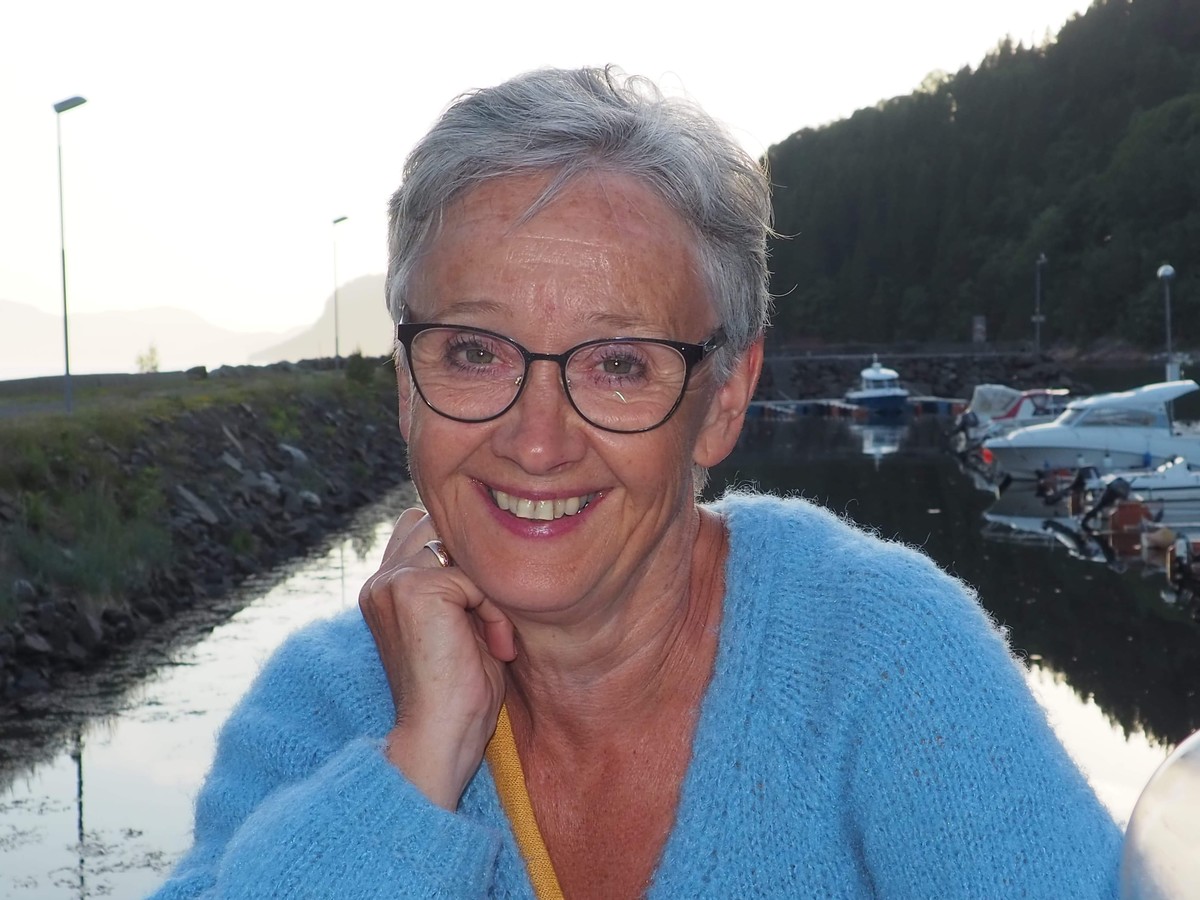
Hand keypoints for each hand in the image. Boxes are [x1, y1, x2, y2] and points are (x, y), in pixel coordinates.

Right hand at [359, 508, 515, 809]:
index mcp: (385, 588)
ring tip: (492, 637)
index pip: (426, 530)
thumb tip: (495, 544)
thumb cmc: (461, 694)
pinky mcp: (413, 589)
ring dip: (488, 590)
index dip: (464, 559)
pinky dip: (495, 611)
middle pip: (443, 529)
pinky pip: (475, 576)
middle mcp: (381, 580)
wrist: (440, 740)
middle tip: (490, 624)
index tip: (485, 614)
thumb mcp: (462, 624)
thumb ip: (463, 582)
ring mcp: (392, 581)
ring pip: (463, 550)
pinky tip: (494, 648)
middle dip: (476, 568)